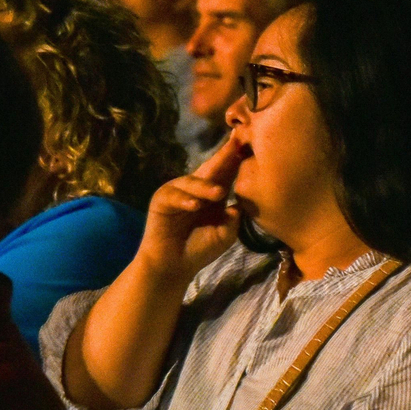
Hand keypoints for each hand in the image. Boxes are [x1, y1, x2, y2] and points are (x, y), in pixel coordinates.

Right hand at [136, 137, 246, 283]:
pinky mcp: (161, 201)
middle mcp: (196, 187)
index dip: (237, 160)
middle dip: (223, 157)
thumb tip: (239, 205)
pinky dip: (184, 200)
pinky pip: (173, 197)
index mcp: (213, 192)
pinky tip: (195, 205)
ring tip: (219, 193)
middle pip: (211, 169)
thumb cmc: (200, 249)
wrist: (174, 265)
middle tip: (236, 144)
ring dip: (205, 186)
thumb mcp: (224, 234)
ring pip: (192, 182)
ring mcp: (177, 192)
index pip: (227, 172)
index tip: (250, 144)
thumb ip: (233, 219)